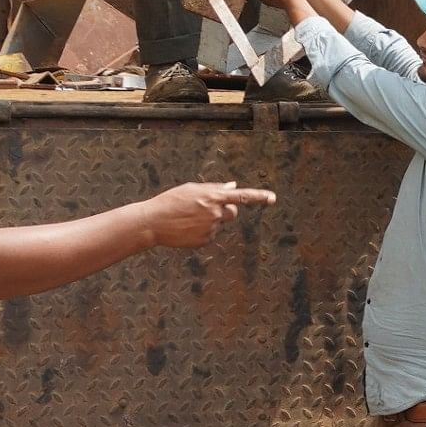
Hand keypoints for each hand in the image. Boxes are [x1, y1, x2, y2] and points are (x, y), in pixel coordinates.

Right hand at [138, 183, 274, 248]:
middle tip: (204, 209)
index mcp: (212, 197)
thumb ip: (214, 188)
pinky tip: (186, 229)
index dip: (258, 197)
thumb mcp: (191, 189)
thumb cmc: (171, 201)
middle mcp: (215, 213)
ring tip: (188, 218)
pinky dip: (201, 232)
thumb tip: (232, 185)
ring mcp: (211, 228)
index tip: (272, 198)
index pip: (241, 196)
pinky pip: (210, 235)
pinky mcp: (205, 241)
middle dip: (224, 210)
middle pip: (232, 212)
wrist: (153, 222)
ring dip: (208, 221)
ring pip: (218, 224)